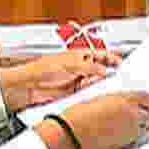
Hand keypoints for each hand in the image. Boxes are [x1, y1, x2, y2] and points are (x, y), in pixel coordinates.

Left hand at [0, 49, 122, 112]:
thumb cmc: (41, 69)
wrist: (27, 87)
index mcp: (80, 55)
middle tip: (114, 78)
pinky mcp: (74, 93)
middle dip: (107, 73)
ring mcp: (77, 80)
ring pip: (96, 82)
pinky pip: (88, 93)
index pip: (101, 55)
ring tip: (98, 85)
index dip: (112, 59)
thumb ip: (90, 67)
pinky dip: (92, 93)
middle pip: (101, 70)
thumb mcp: (70, 65)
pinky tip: (93, 93)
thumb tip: (105, 70)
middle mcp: (80, 67)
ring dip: (98, 84)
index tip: (121, 64)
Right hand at [36, 91, 148, 148]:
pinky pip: (137, 138)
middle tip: (137, 114)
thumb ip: (116, 100)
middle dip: (145, 113)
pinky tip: (124, 134)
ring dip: (141, 125)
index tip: (144, 102)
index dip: (146, 101)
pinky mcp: (125, 144)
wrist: (71, 133)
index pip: (148, 98)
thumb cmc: (79, 115)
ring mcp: (130, 130)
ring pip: (145, 127)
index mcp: (125, 99)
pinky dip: (135, 136)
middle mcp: (131, 114)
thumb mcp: (100, 99)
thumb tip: (123, 102)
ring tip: (130, 125)